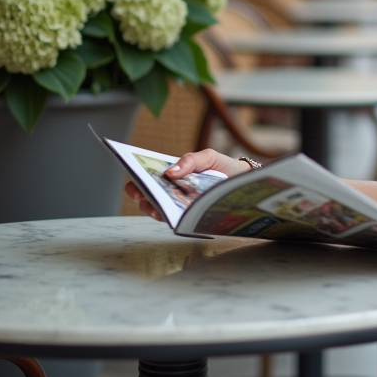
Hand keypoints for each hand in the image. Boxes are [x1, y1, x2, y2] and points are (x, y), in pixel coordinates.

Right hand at [123, 149, 252, 221]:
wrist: (242, 180)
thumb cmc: (222, 167)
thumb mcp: (207, 157)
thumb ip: (190, 160)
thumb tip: (170, 172)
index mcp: (172, 174)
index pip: (147, 178)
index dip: (137, 180)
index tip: (134, 182)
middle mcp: (172, 191)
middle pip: (147, 196)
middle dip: (141, 196)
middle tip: (142, 195)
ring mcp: (179, 204)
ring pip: (158, 210)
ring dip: (153, 209)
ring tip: (155, 208)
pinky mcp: (189, 216)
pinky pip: (175, 219)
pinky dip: (170, 217)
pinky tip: (169, 215)